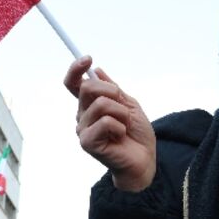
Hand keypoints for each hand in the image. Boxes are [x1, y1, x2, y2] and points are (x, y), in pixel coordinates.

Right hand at [64, 56, 156, 191]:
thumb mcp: (129, 105)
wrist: (145, 159)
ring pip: (101, 104)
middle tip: (124, 107)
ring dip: (121, 113)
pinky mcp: (87, 142)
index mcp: (90, 105)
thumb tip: (97, 71)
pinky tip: (121, 136)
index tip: (88, 58)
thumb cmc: (137, 134)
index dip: (76, 69)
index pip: (74, 84)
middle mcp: (82, 116)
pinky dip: (120, 126)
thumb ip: (113, 89)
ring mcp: (83, 129)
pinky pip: (105, 122)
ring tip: (125, 126)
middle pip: (88, 87)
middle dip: (112, 92)